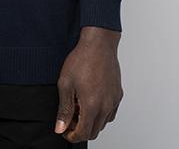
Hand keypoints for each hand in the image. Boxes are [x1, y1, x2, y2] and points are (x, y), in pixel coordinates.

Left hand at [53, 26, 122, 142]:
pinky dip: (101, 114)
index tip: (65, 130)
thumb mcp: (65, 84)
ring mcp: (114, 100)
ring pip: (103, 123)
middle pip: (94, 131)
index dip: (72, 136)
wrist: (98, 44)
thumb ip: (64, 110)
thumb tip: (60, 128)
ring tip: (79, 106)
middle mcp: (106, 106)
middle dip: (80, 130)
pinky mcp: (118, 94)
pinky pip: (110, 113)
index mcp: (92, 105)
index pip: (83, 134)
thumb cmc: (82, 60)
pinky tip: (91, 101)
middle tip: (70, 118)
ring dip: (91, 121)